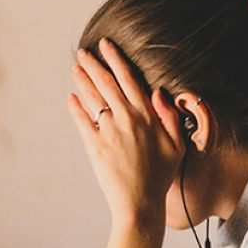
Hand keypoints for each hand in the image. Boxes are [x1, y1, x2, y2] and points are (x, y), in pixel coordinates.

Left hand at [67, 38, 184, 227]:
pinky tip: (71, 97)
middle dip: (93, 64)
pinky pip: (82, 120)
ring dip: (82, 80)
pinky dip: (75, 107)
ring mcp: (108, 131)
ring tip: (75, 68)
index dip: (116, 59)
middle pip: (106, 83)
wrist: (140, 202)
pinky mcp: (94, 145)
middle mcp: (126, 119)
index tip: (106, 45)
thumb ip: (170, 117)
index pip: (129, 79)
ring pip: (92, 98)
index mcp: (147, 116)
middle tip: (83, 52)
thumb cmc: (161, 175)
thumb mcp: (177, 145)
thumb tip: (159, 93)